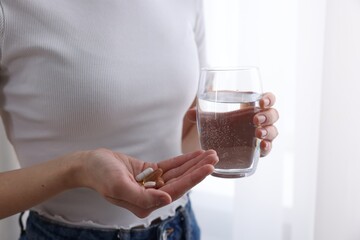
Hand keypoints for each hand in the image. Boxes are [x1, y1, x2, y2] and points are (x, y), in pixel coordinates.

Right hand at [79, 148, 217, 217]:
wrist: (89, 164)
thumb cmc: (100, 175)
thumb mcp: (118, 186)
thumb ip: (143, 197)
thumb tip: (167, 200)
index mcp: (145, 203)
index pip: (175, 190)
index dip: (193, 178)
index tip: (209, 167)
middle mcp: (151, 195)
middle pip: (181, 181)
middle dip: (198, 169)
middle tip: (215, 156)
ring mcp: (151, 184)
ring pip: (177, 173)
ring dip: (193, 163)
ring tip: (209, 154)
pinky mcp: (149, 173)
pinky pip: (169, 166)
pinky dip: (182, 160)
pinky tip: (194, 154)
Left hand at [185, 92, 278, 156]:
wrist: (216, 140)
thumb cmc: (217, 121)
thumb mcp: (208, 115)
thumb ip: (199, 113)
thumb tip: (191, 114)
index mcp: (251, 106)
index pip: (267, 99)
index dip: (268, 99)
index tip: (261, 102)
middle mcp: (259, 119)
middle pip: (273, 115)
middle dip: (267, 116)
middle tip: (255, 120)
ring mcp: (259, 134)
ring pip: (273, 131)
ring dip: (269, 131)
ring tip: (258, 134)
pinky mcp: (256, 149)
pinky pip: (267, 148)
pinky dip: (267, 147)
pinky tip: (262, 146)